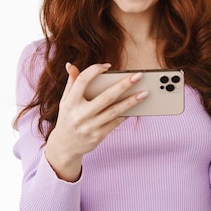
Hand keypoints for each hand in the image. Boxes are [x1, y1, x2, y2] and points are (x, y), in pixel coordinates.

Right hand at [44, 63, 148, 180]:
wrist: (65, 146)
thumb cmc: (68, 117)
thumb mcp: (65, 100)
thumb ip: (71, 82)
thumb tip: (71, 65)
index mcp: (70, 102)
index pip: (83, 81)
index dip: (95, 71)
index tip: (107, 66)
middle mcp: (80, 114)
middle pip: (106, 97)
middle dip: (123, 85)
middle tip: (138, 75)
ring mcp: (90, 126)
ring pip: (114, 111)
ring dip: (131, 101)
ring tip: (145, 93)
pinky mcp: (98, 136)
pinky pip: (115, 122)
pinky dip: (126, 113)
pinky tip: (137, 106)